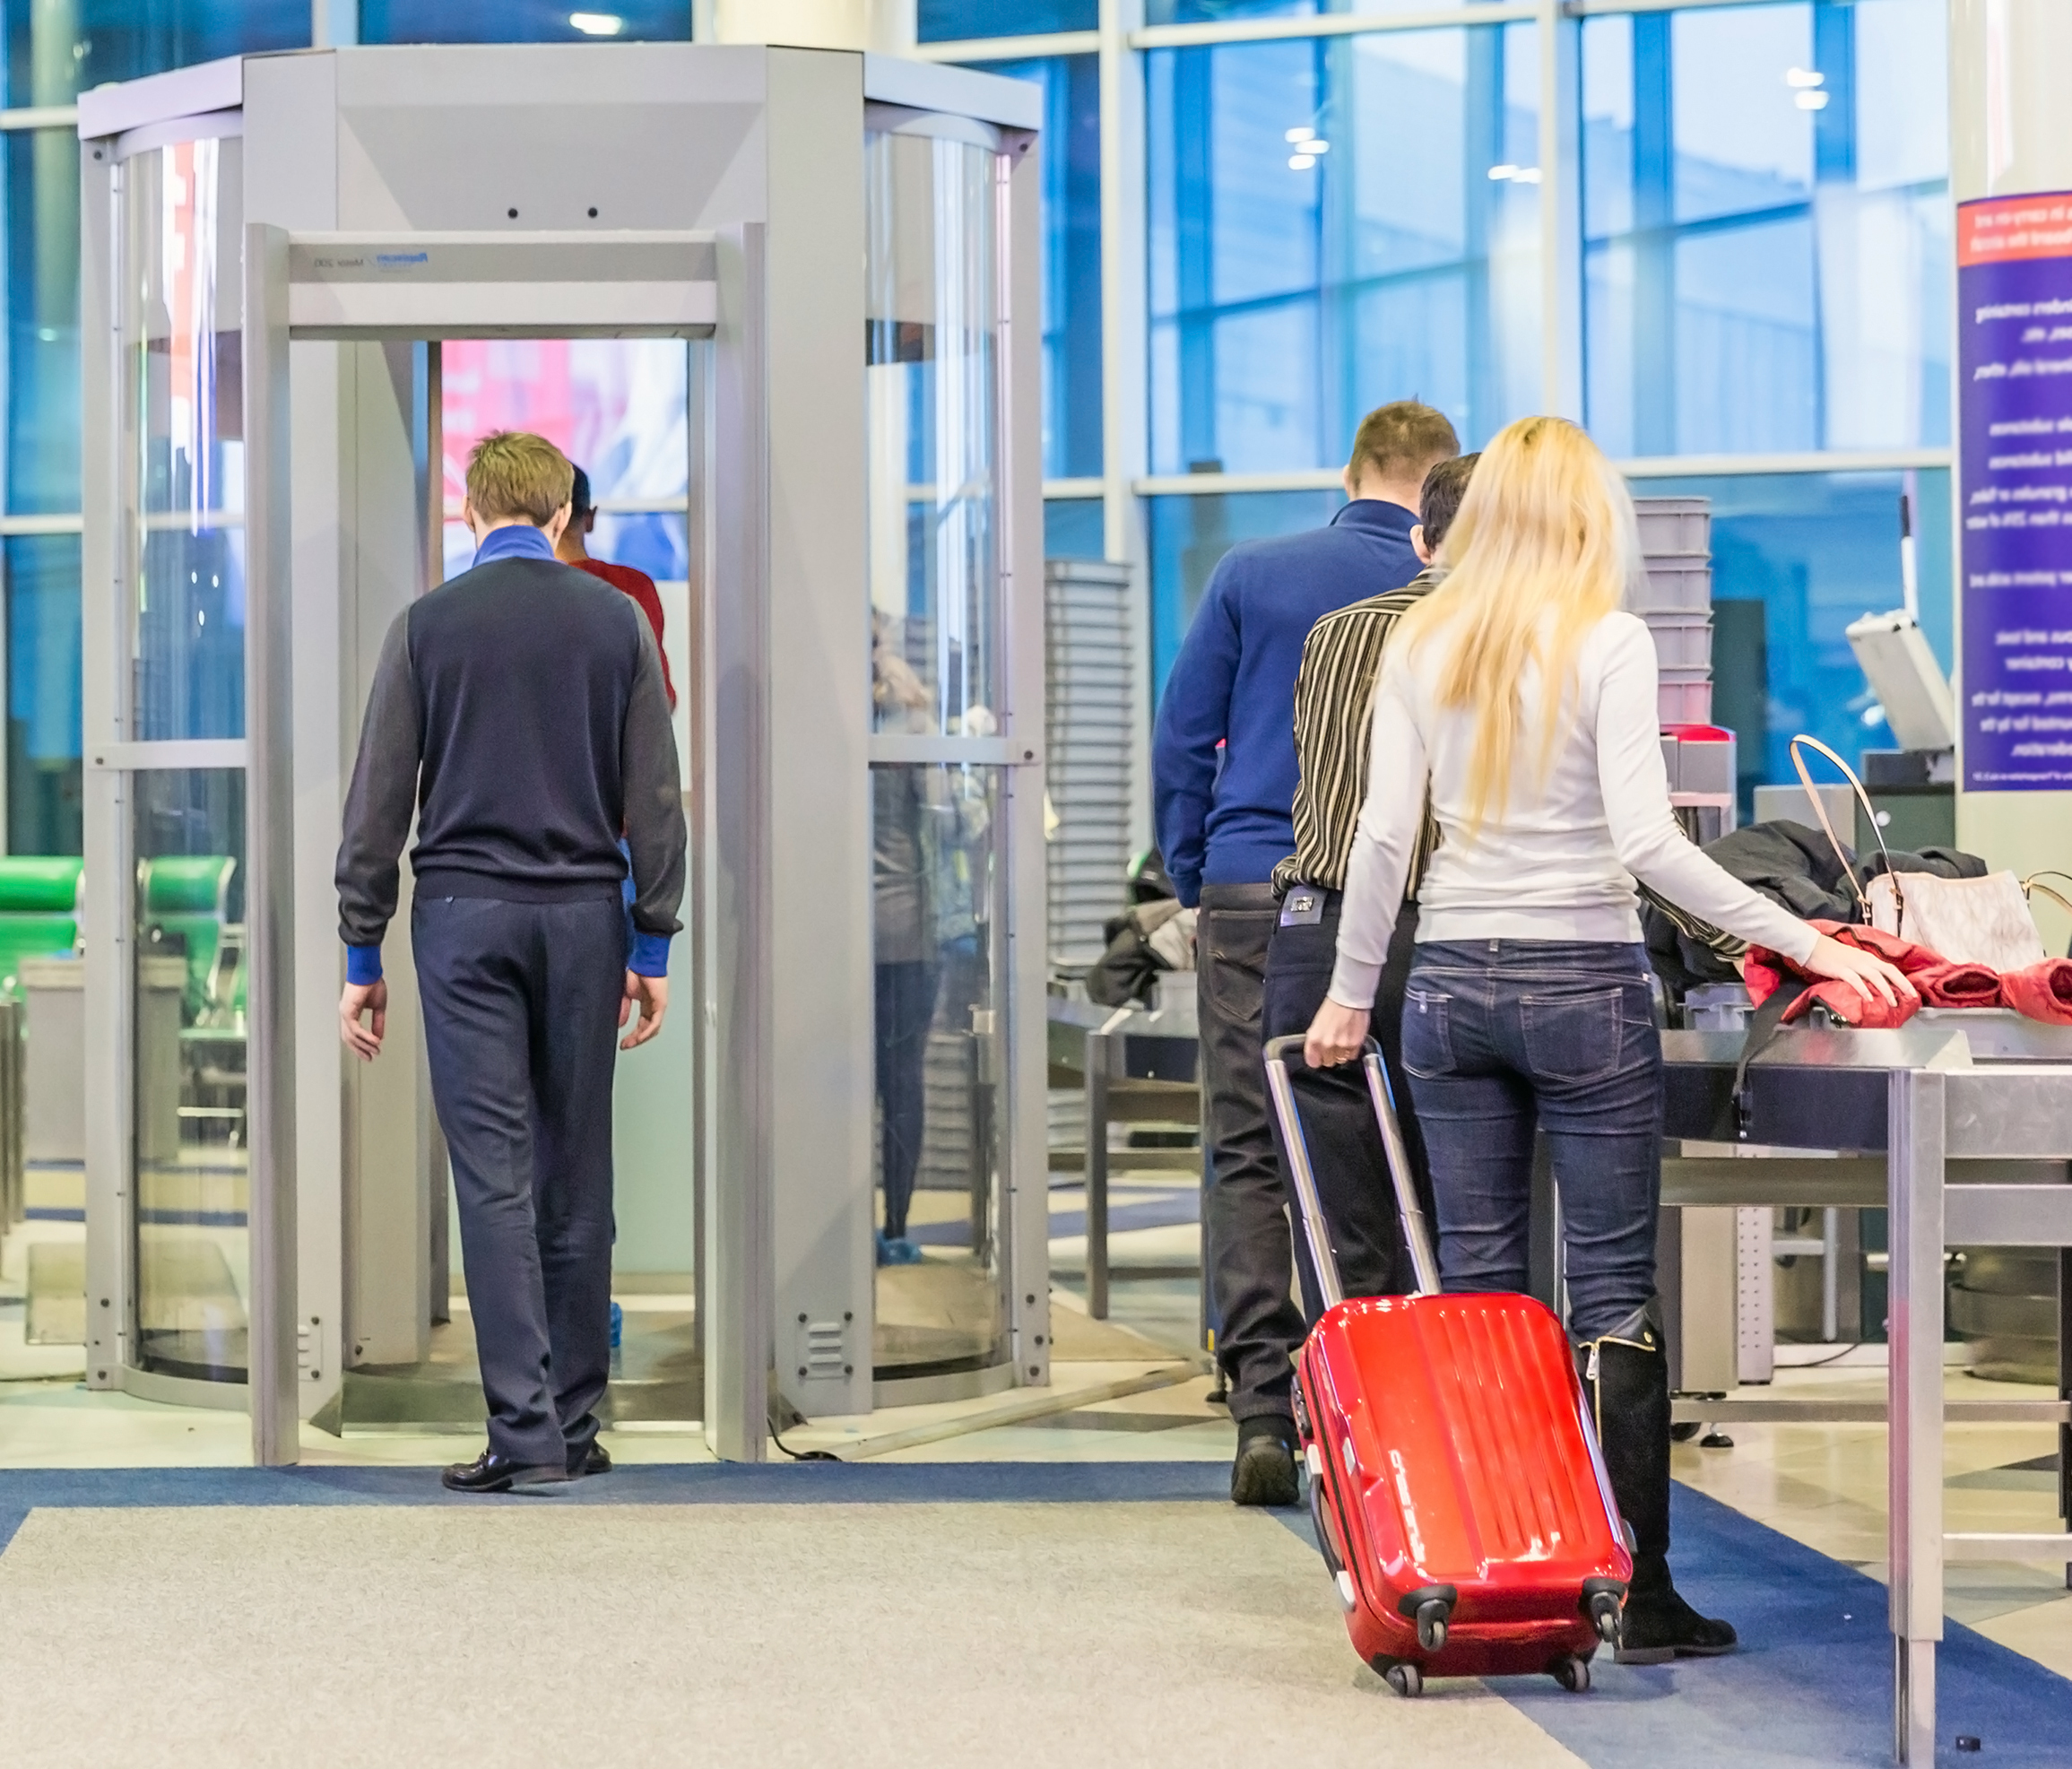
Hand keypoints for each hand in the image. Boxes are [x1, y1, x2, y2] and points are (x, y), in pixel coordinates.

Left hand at [340, 979, 386, 1060]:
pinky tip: (374, 1041)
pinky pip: (356, 1029)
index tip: (370, 1053)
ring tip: (375, 1051)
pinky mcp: (348, 1011)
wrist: (369, 971)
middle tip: (370, 1058)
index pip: (352, 1034)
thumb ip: (378, 1022)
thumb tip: (379, 1036)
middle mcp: (345, 1014)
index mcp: (351, 1012)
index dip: (360, 1045)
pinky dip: (365, 1036)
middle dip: (360, 1050)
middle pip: (349, 1038)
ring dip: (364, 1045)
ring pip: (351, 1036)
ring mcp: (345, 1013)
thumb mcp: (379, 1008)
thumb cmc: (372, 983)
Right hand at [621, 971, 668, 1049]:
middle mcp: (654, 1007)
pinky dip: (647, 1031)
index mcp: (646, 1004)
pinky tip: (639, 1037)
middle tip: (626, 1046)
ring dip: (641, 1038)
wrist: (643, 961)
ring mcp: (658, 1006)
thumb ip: (624, 1009)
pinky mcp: (661, 1004)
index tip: (624, 1043)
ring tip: (631, 1044)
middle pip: (647, 1029)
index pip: (642, 1025)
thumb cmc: (637, 972)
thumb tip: (620, 1024)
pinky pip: (655, 1022)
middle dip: (636, 1040)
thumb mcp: (625, 995)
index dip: (633, 1035)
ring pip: (653, 1028)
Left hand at [1304, 997, 1369, 1068]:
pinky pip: (1351, 1056)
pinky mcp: (1355, 1044)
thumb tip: (1316, 1050)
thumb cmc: (1332, 1007)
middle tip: (1332, 1046)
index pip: (1313, 1062)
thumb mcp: (1317, 1023)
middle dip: (1329, 1056)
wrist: (1349, 998)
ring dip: (1341, 1054)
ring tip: (1342, 1042)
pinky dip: (1351, 1051)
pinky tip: (1350, 1041)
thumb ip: (1316, 1039)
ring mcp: (1342, 1046)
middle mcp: (1327, 1044)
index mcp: (1314, 1039)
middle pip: (1328, 1062)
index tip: (1318, 1057)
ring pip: (1340, 1060)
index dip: (1316, 1059)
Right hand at [1803, 933, 1917, 1009]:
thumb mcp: (1852, 960)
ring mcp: (1853, 964)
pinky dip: (1864, 989)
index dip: (1903, 980)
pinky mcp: (1841, 969)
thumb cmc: (1830, 953)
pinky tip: (1869, 998)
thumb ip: (1863, 969)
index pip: (1891, 969)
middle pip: (1888, 971)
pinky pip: (1855, 980)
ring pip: (1875, 977)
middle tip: (1911, 997)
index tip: (1912, 992)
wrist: (1812, 946)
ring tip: (1892, 1002)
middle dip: (1902, 984)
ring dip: (1885, 990)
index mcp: (1868, 958)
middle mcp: (1864, 960)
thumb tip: (1874, 983)